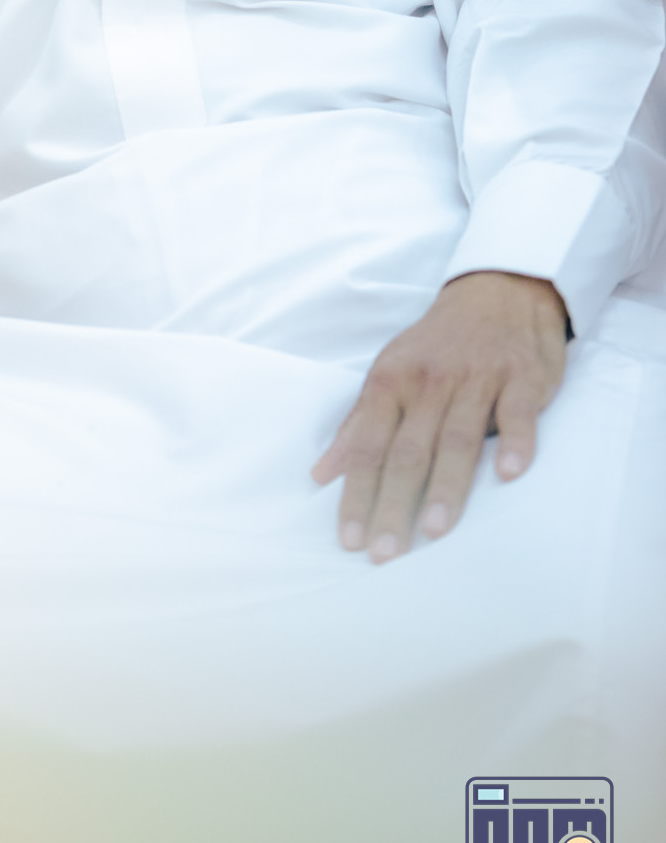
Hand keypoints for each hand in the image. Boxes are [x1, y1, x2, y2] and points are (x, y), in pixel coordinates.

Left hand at [311, 271, 568, 560]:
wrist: (498, 291)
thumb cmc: (436, 344)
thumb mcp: (389, 373)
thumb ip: (357, 425)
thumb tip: (321, 473)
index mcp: (391, 382)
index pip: (367, 445)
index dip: (356, 494)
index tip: (350, 539)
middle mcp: (429, 381)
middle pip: (408, 451)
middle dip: (394, 503)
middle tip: (386, 552)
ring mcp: (478, 378)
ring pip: (457, 438)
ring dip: (446, 485)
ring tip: (434, 529)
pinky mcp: (521, 377)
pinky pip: (517, 413)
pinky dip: (513, 442)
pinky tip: (508, 474)